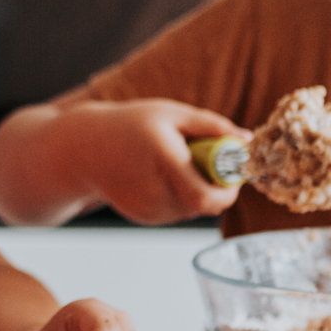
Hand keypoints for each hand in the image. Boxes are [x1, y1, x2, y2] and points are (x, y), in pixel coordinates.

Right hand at [65, 99, 245, 225]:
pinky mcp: (144, 217)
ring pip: (192, 210)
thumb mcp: (171, 113)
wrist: (83, 150)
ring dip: (197, 192)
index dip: (228, 190)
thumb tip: (246, 139)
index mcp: (163, 158)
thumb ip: (211, 126)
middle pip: (203, 205)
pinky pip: (177, 212)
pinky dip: (180, 197)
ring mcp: (147, 208)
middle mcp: (154, 189)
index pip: (206, 196)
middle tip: (212, 167)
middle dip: (216, 189)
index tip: (232, 172)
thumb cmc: (130, 125)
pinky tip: (162, 177)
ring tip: (178, 165)